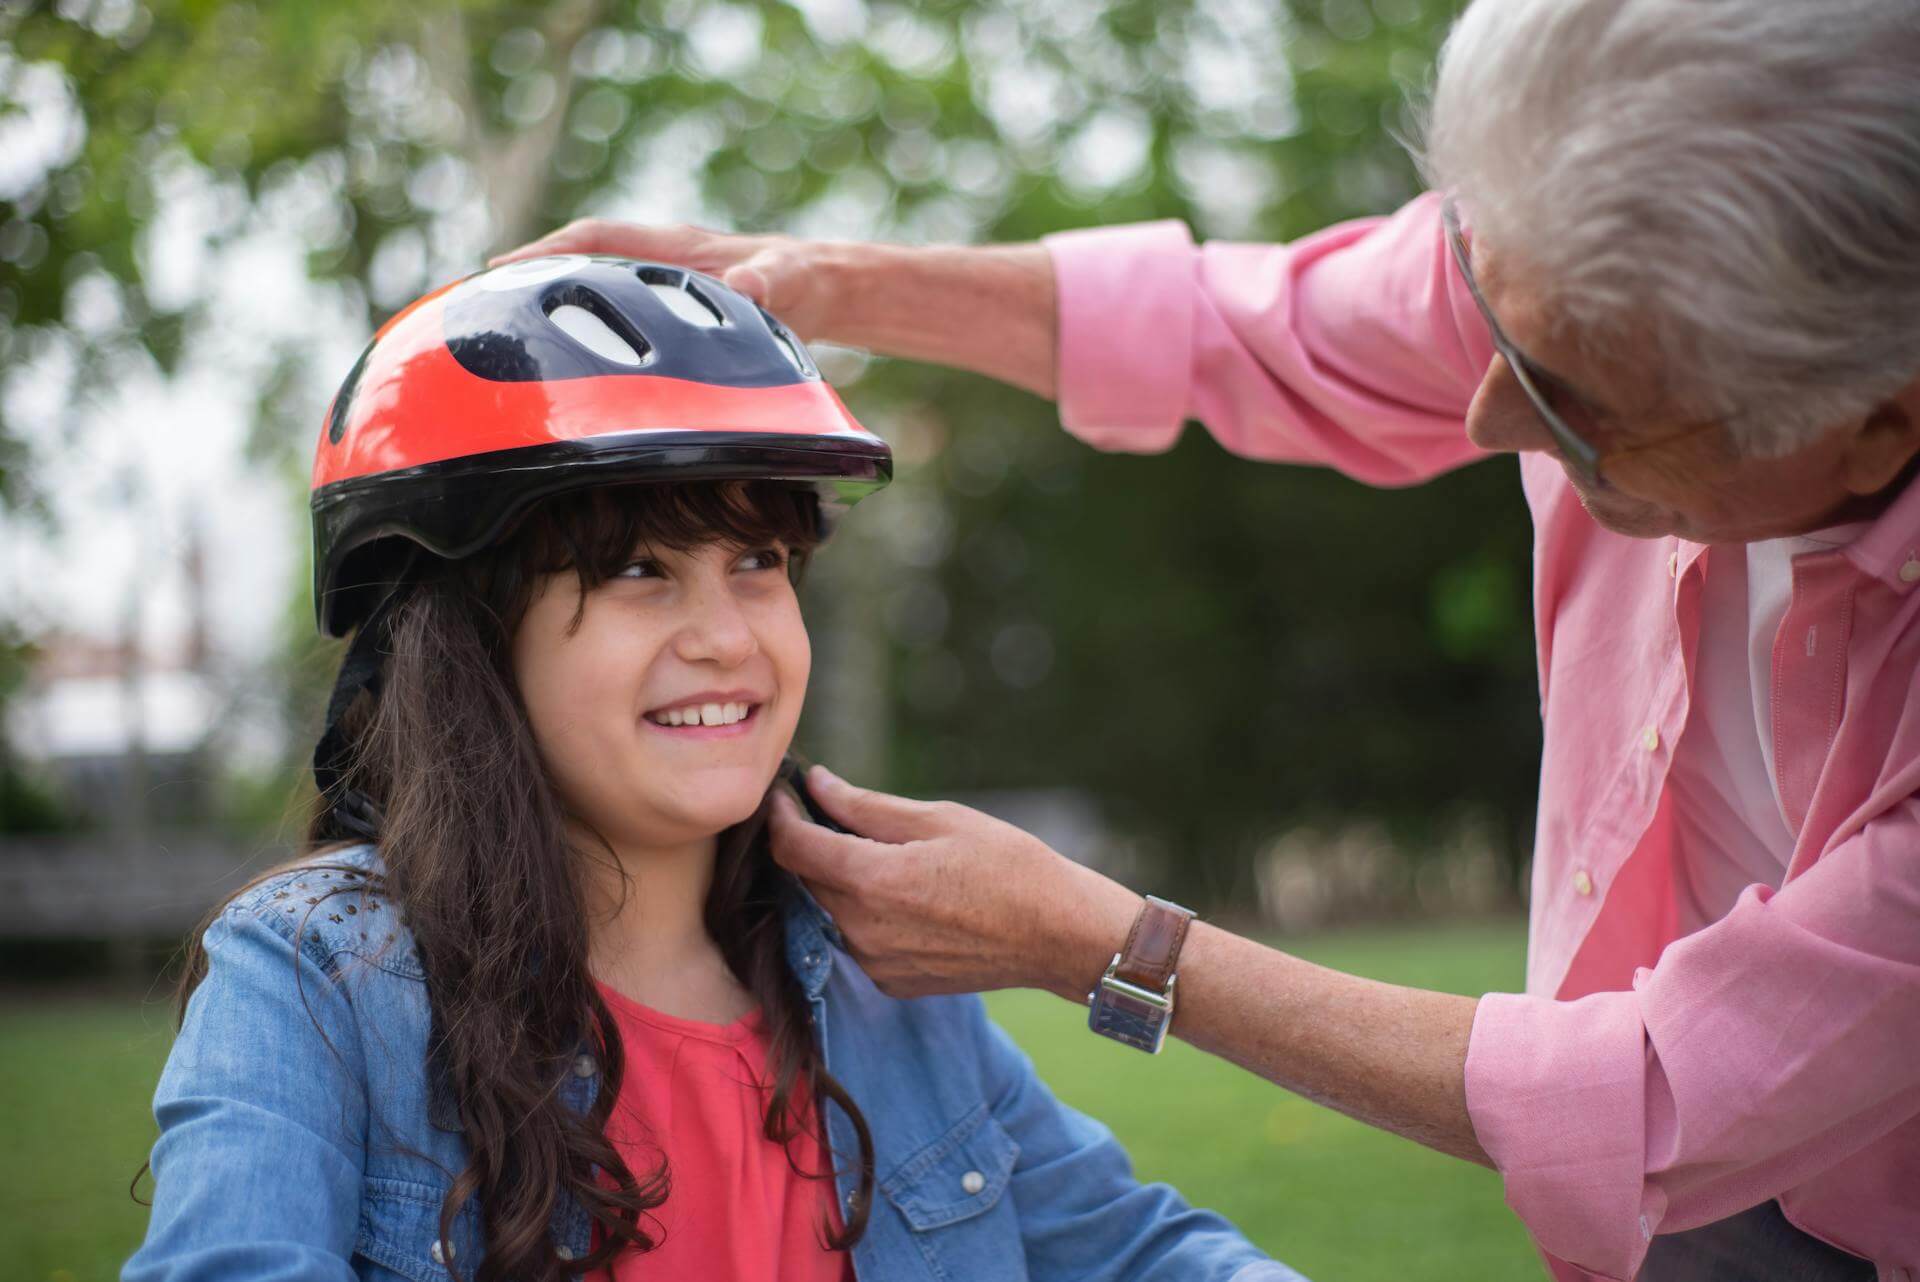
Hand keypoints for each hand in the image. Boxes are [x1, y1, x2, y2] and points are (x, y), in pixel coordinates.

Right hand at [490, 221, 845, 340]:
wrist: (827, 291)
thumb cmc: (806, 279)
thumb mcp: (790, 280)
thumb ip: (769, 282)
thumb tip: (746, 287)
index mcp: (676, 246)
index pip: (598, 238)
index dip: (548, 251)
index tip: (500, 269)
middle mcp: (660, 260)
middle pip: (580, 263)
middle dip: (531, 281)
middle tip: (477, 309)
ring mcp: (663, 287)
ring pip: (596, 294)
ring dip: (554, 311)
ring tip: (503, 343)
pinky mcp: (672, 314)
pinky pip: (619, 323)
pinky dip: (589, 339)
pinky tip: (565, 373)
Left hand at [769, 765, 1142, 998]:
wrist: (1057, 935)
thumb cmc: (1007, 866)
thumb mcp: (939, 818)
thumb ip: (865, 806)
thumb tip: (817, 783)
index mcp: (872, 881)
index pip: (792, 848)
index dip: (780, 815)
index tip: (785, 794)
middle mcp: (862, 930)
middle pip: (805, 880)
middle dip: (808, 844)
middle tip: (828, 812)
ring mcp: (875, 963)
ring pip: (828, 911)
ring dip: (835, 880)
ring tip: (874, 852)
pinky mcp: (891, 982)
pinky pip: (855, 940)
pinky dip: (861, 913)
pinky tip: (899, 894)